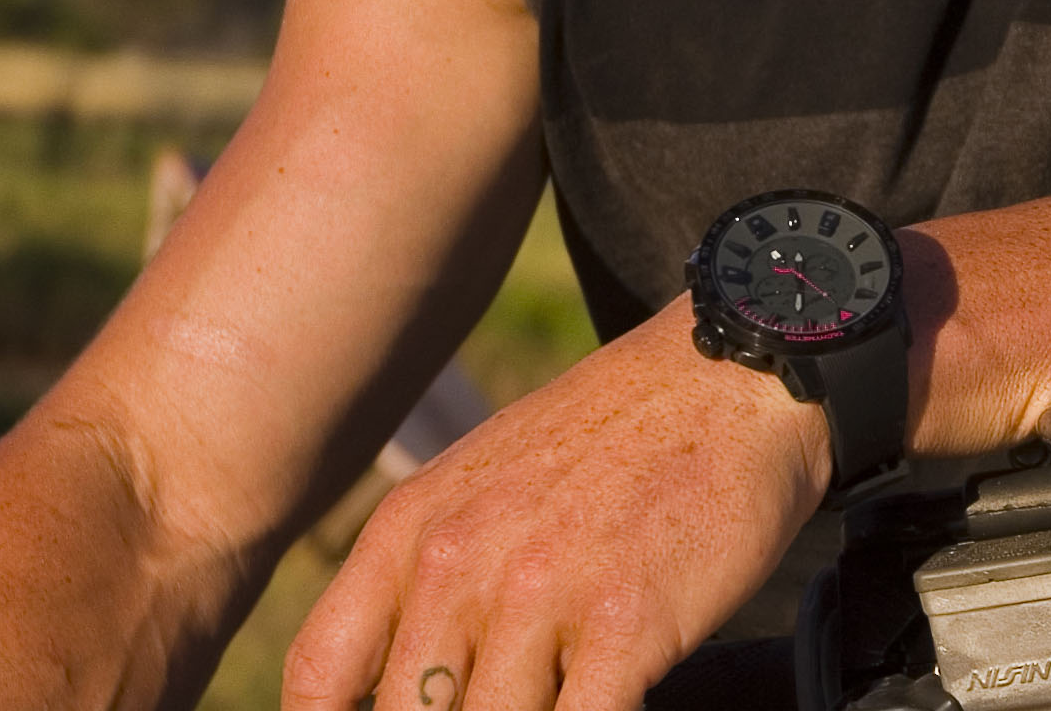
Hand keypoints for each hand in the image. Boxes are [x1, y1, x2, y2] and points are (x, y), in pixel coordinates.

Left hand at [283, 299, 829, 710]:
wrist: (733, 374)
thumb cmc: (613, 439)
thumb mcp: (485, 484)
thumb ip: (426, 579)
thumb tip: (395, 693)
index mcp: (412, 527)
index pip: (317, 684)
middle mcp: (459, 560)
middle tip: (508, 700)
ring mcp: (539, 593)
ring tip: (555, 696)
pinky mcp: (623, 622)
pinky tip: (611, 703)